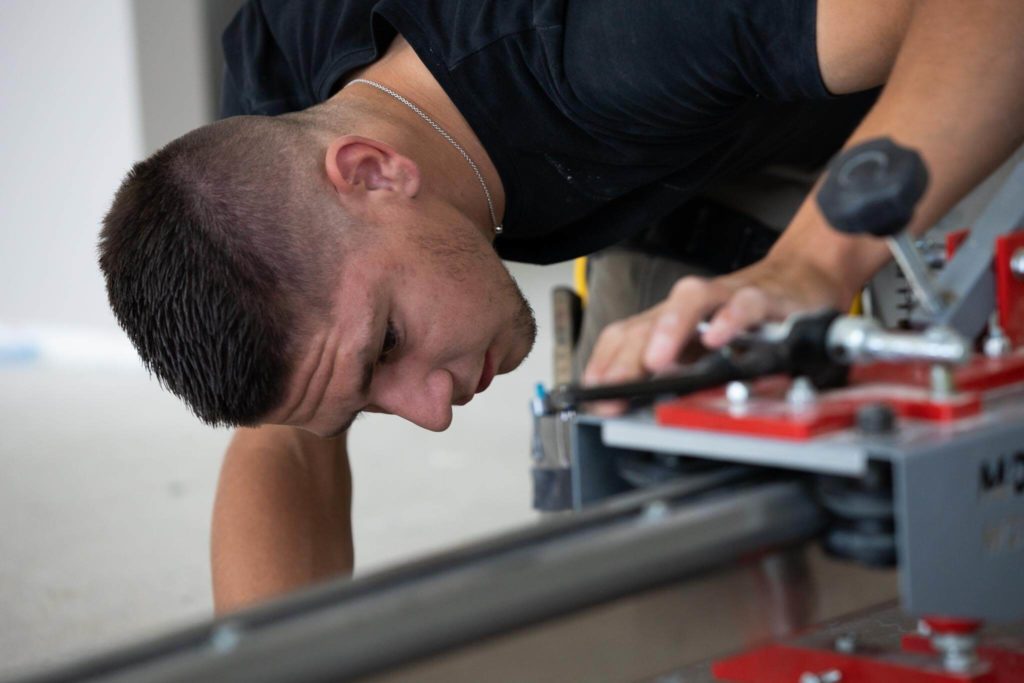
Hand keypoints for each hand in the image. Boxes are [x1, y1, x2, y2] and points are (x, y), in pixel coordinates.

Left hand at [581, 256, 847, 413]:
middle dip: (626, 357)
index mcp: (670, 323)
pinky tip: (717, 340)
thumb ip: (675, 375)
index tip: (590, 393)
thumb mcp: (703, 350)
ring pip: (690, 301)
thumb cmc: (745, 318)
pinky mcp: (764, 298)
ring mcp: (725, 298)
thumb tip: (638, 406)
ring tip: (654, 362)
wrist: (799, 280)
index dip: (605, 363)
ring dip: (668, 330)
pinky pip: (744, 304)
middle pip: (649, 322)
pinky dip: (729, 320)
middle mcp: (690, 308)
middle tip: (612, 388)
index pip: (625, 335)